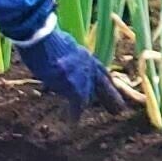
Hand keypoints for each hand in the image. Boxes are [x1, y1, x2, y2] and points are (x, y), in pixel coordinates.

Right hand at [12, 22, 127, 115]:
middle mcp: (88, 66)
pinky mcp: (74, 87)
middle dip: (111, 97)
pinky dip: (74, 114)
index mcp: (85, 55)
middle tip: (119, 109)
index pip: (101, 71)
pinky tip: (74, 123)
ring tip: (105, 115)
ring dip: (92, 105)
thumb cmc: (44, 38)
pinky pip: (77, 105)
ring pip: (90, 95)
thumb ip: (68, 56)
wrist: (41, 38)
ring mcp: (82, 77)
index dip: (107, 82)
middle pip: (104, 84)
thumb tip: (63, 62)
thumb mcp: (62, 46)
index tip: (112, 88)